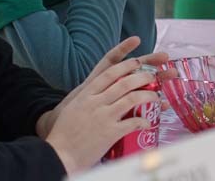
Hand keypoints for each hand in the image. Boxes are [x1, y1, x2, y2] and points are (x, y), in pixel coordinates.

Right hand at [42, 37, 169, 173]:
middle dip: (143, 78)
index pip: (110, 72)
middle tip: (153, 77)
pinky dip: (143, 122)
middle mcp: (96, 102)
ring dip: (149, 97)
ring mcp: (103, 116)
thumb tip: (106, 91)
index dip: (127, 64)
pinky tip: (148, 123)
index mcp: (86, 94)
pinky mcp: (109, 132)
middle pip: (125, 83)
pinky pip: (132, 122)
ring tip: (156, 97)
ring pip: (132, 99)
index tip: (138, 61)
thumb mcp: (75, 107)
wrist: (58, 154)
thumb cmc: (64, 133)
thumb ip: (89, 98)